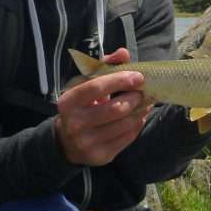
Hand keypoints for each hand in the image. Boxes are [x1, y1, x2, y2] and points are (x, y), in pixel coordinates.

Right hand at [54, 48, 151, 165]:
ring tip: (144, 103)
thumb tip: (124, 53)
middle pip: (114, 109)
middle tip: (143, 92)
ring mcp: (87, 143)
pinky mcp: (100, 156)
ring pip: (124, 125)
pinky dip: (137, 125)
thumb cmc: (81, 107)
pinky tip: (138, 117)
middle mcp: (74, 124)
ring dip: (139, 112)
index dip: (119, 80)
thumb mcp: (85, 86)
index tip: (138, 76)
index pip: (96, 88)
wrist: (66, 143)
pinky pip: (127, 138)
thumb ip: (104, 67)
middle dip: (133, 98)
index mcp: (68, 102)